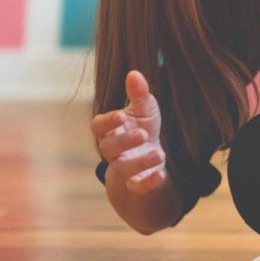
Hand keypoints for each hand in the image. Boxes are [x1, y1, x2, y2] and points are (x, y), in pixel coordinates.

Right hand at [90, 70, 167, 194]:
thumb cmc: (144, 129)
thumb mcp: (145, 110)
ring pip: (122, 169)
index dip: (107, 121)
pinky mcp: (136, 185)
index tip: (121, 116)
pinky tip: (161, 174)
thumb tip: (134, 73)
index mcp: (111, 130)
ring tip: (160, 153)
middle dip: (124, 141)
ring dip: (140, 162)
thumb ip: (139, 94)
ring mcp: (123, 169)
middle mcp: (113, 151)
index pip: (98, 126)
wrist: (152, 159)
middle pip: (108, 148)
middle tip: (143, 134)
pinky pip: (137, 187)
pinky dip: (148, 182)